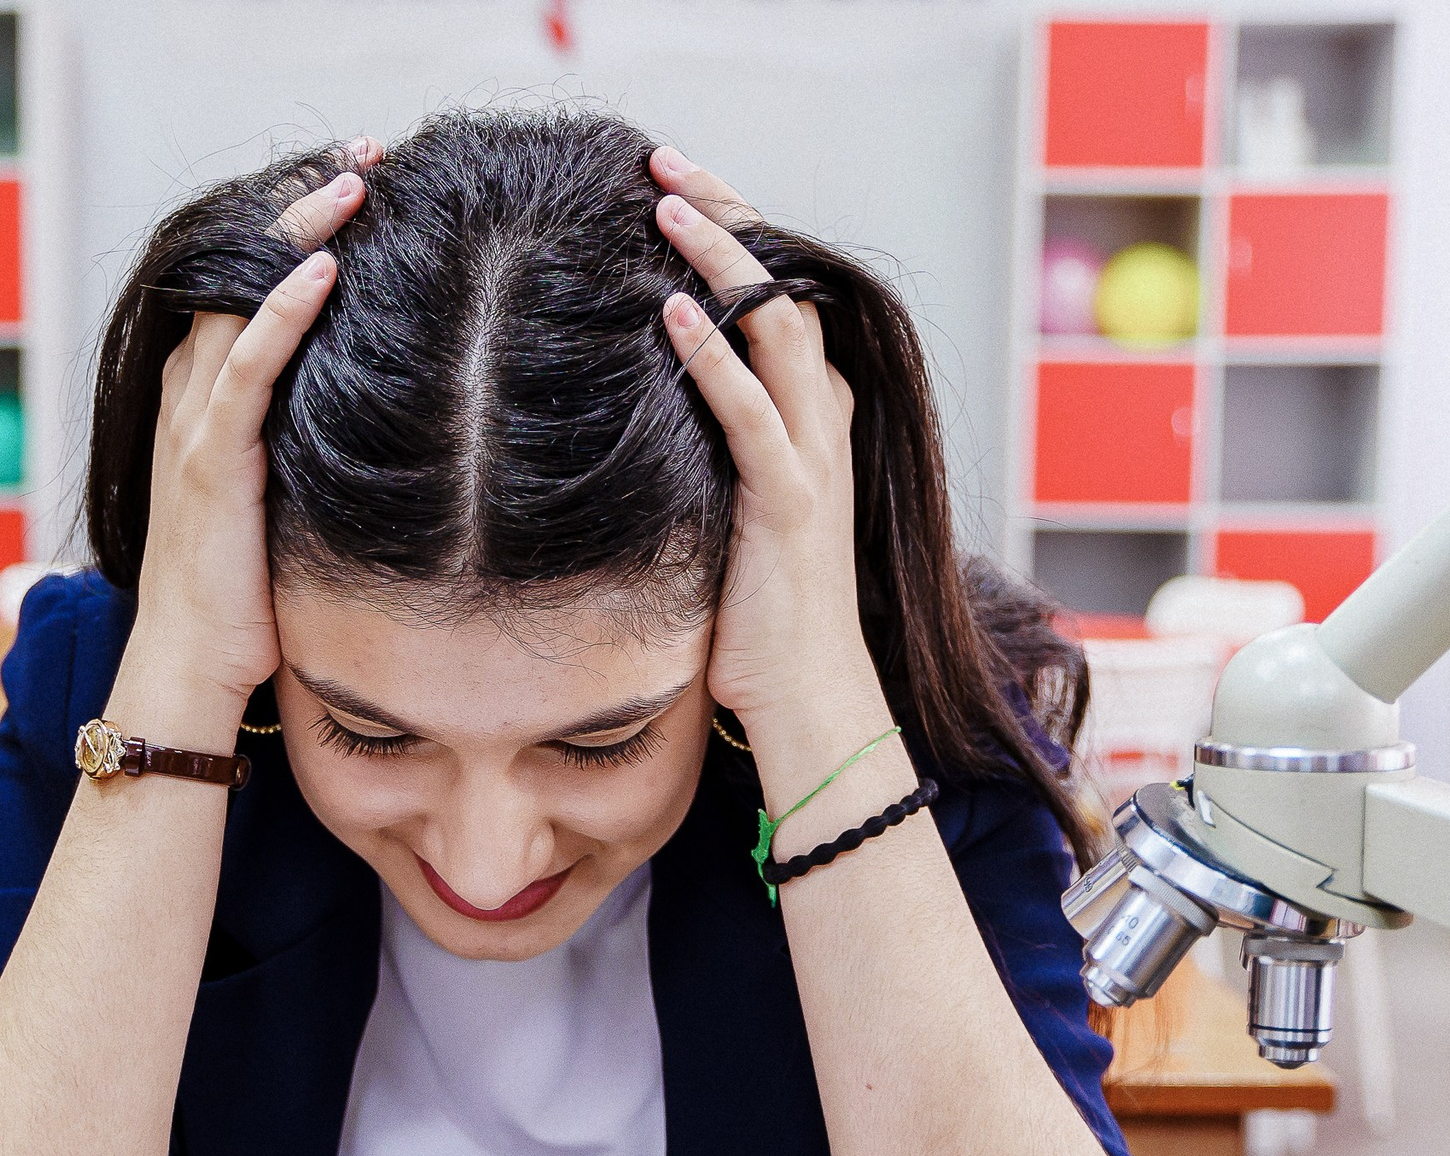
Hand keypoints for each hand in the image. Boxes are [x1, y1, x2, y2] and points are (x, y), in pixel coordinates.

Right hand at [114, 141, 381, 722]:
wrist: (189, 670)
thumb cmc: (242, 601)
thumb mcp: (281, 504)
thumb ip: (310, 450)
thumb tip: (388, 421)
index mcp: (202, 402)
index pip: (241, 283)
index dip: (291, 227)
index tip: (357, 182)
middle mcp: (188, 398)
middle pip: (236, 267)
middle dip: (299, 204)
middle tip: (365, 155)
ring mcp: (195, 426)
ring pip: (237, 296)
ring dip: (297, 232)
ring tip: (356, 180)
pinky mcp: (212, 463)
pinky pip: (247, 367)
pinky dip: (282, 310)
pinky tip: (324, 268)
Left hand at [649, 148, 877, 733]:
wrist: (808, 700)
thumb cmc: (759, 615)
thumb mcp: (727, 510)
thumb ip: (700, 447)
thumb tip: (625, 398)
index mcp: (813, 415)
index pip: (779, 292)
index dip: (733, 228)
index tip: (671, 180)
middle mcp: (824, 422)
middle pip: (784, 284)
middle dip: (726, 214)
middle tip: (661, 162)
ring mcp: (813, 459)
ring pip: (778, 327)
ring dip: (723, 258)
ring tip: (666, 205)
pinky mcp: (790, 504)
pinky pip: (753, 412)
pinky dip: (716, 355)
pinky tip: (675, 309)